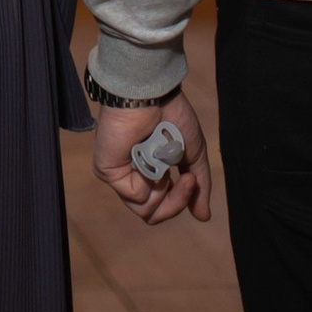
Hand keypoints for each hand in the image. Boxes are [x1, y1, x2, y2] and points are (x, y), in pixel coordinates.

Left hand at [93, 94, 211, 226]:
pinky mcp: (108, 172)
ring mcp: (120, 175)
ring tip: (166, 165)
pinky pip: (134, 196)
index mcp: (152, 172)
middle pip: (154, 214)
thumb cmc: (171, 116)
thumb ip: (197, 188)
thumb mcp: (193, 154)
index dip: (182, 199)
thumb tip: (204, 217)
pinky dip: (149, 179)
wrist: (152, 94)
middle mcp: (133, 176)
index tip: (192, 178)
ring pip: (145, 211)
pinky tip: (150, 158)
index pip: (164, 205)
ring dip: (165, 191)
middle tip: (188, 179)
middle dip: (176, 202)